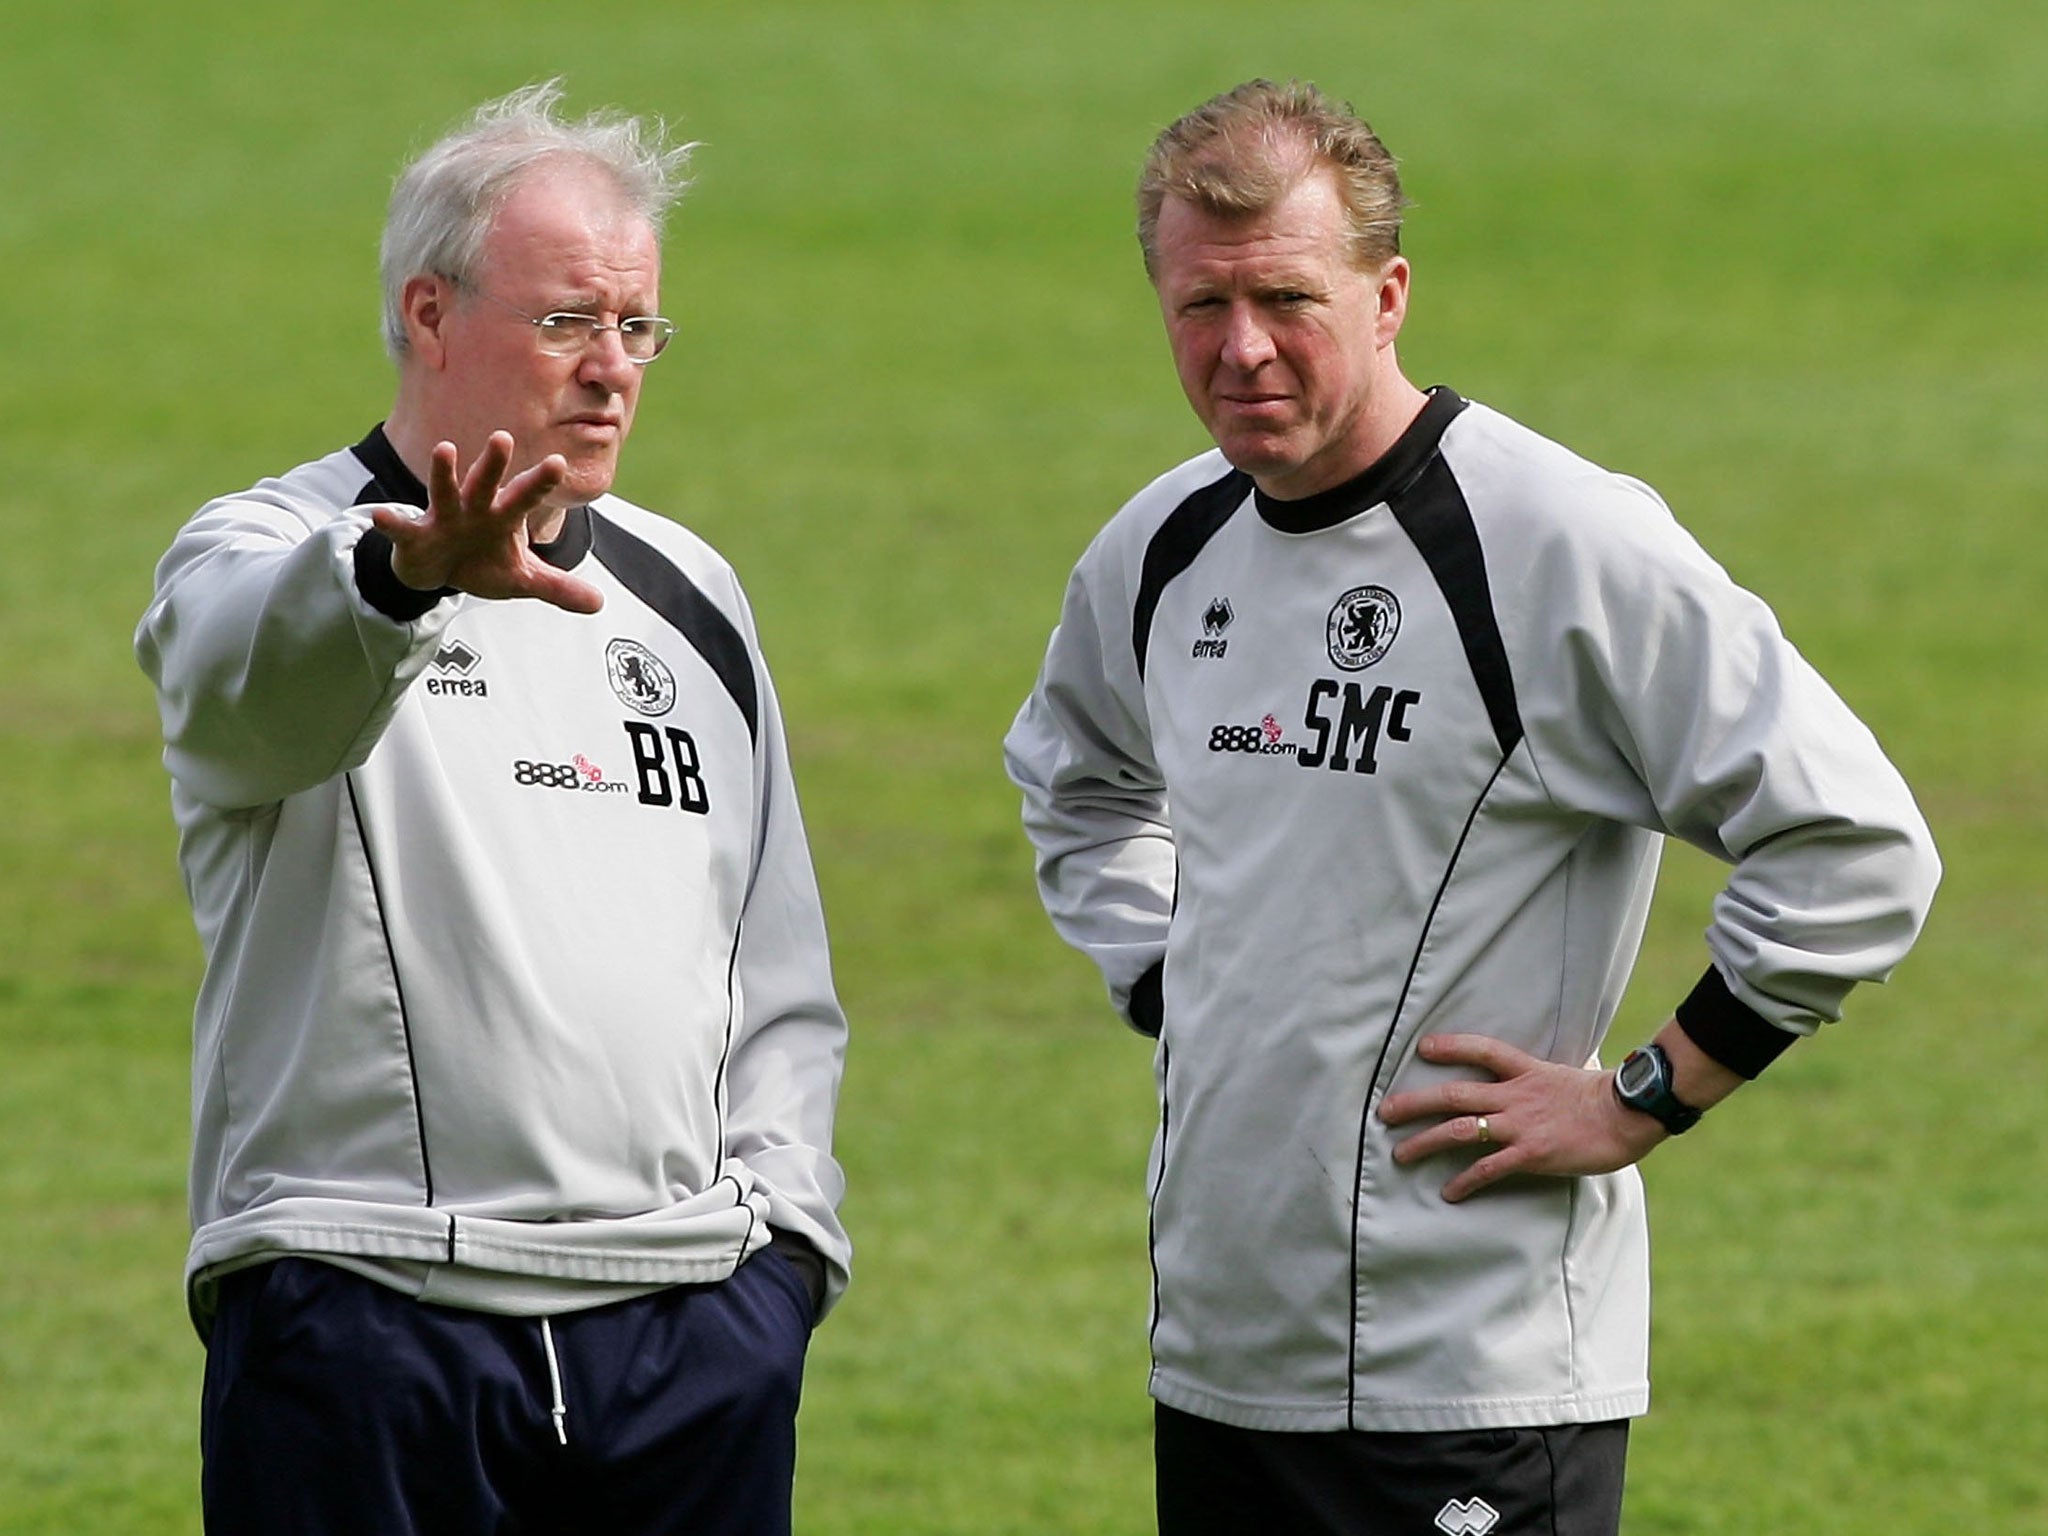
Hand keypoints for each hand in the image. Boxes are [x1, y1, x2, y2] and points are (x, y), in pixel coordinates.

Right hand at [369, 433, 603, 613]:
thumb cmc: (482, 563)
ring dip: (444, 473)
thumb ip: (558, 588)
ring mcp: (442, 519)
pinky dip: (392, 524)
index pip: (526, 496)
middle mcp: (474, 509)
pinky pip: (402, 529)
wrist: (437, 572)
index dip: (540, 482)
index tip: (558, 462)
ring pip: (444, 492)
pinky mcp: (414, 537)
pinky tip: (381, 515)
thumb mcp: (521, 579)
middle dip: (494, 464)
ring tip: (445, 449)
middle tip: (503, 438)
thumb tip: (599, 603)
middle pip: (486, 483)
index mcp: (503, 516)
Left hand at [1377, 1033, 1666, 1201]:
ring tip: (1399, 1154)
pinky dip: (1464, 1181)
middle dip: (1415, 1102)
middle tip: (1384, 1111)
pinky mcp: (1530, 1154)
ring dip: (1425, 1142)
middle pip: (1453, 1093)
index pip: (1482, 1050)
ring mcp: (1520, 1124)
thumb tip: (1542, 1083)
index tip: (1423, 1048)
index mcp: (1526, 1072)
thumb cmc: (1607, 1098)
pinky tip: (1448, 1192)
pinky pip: (1488, 1168)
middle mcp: (1515, 1095)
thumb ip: (1545, 1081)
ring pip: (1459, 1129)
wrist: (1630, 1114)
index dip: (1451, 1047)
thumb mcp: (1569, 1077)